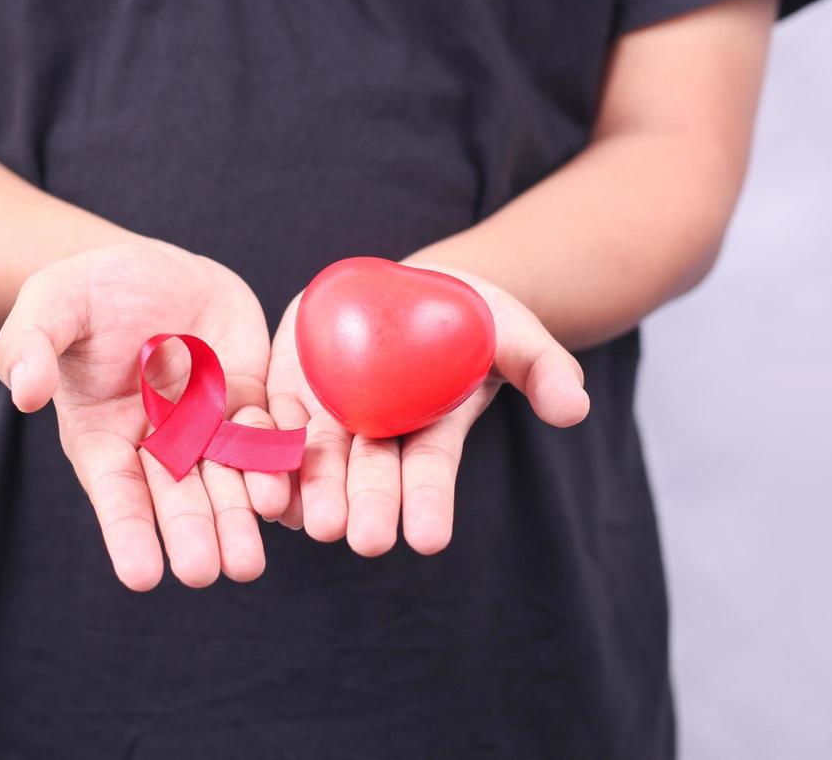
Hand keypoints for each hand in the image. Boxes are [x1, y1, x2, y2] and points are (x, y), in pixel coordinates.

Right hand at [0, 239, 275, 590]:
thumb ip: (31, 346)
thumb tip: (23, 393)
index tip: (141, 577)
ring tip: (250, 559)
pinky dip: (278, 461)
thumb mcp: (52, 304)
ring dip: (240, 516)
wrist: (151, 262)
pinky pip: (267, 432)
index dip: (128, 532)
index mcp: (103, 435)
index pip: (116, 491)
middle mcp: (158, 442)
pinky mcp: (247, 399)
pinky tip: (289, 493)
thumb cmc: (88, 288)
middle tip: (206, 572)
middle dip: (192, 534)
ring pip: (228, 477)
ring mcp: (207, 424)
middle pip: (178, 496)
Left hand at [252, 263, 589, 555]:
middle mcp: (376, 433)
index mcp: (430, 430)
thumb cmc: (471, 316)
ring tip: (307, 522)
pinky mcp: (288, 385)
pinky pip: (268, 418)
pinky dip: (260, 445)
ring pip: (314, 458)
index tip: (429, 539)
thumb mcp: (513, 333)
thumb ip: (543, 369)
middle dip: (367, 507)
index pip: (429, 472)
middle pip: (368, 474)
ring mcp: (329, 412)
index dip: (429, 502)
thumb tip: (576, 409)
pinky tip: (255, 478)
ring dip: (309, 490)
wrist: (409, 289)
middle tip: (362, 541)